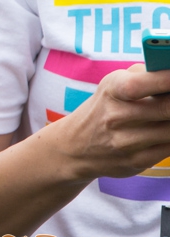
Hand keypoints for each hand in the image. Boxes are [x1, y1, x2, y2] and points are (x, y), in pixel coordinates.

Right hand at [49, 65, 169, 181]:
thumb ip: (143, 75)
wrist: (76, 146)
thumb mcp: (113, 85)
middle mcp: (116, 117)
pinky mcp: (137, 161)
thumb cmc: (105, 107)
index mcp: (111, 91)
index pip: (141, 84)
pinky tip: (168, 127)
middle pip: (167, 109)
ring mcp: (126, 142)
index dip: (167, 79)